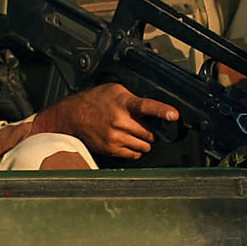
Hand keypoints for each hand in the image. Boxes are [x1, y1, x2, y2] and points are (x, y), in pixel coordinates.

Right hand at [3, 82, 178, 162]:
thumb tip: (155, 107)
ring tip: (134, 133)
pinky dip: (135, 150)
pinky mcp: (111, 149)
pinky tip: (127, 141)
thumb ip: (135, 97)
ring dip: (144, 142)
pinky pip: (134, 155)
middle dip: (152, 131)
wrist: (72, 115)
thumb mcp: (116, 90)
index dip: (162, 111)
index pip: (147, 106)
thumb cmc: (95, 101)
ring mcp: (115, 137)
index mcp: (124, 103)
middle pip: (151, 133)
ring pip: (144, 147)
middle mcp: (120, 120)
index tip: (174, 115)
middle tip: (143, 126)